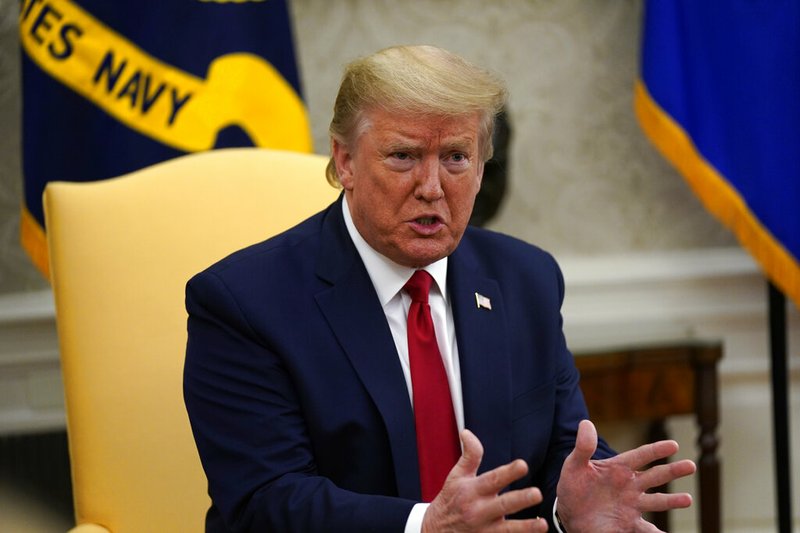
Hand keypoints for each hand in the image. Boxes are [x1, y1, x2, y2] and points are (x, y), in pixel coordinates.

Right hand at [422, 429, 547, 531]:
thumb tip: (467, 432)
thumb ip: (469, 455)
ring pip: (508, 529)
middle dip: (520, 499)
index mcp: (472, 490)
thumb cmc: (450, 499)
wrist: (435, 531)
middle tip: (537, 494)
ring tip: (542, 524)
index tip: (523, 465)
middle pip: (503, 504)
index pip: (492, 479)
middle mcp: (478, 510)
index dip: (508, 472)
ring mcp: (484, 530)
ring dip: (526, 527)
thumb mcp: (456, 476)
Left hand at [556, 420, 696, 532]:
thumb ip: (583, 447)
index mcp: (619, 467)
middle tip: (690, 466)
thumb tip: (585, 423)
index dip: (656, 450)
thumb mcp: (573, 465)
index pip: (641, 455)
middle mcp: (630, 485)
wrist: (570, 512)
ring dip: (671, 501)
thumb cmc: (574, 485)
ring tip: (687, 499)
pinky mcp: (628, 524)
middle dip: (672, 471)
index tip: (673, 445)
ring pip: (656, 502)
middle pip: (655, 476)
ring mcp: (632, 505)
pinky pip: (646, 530)